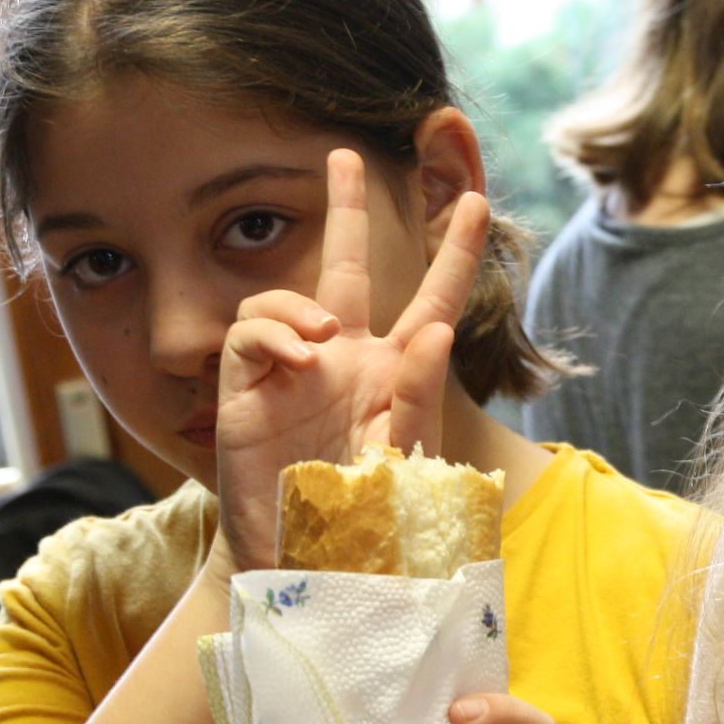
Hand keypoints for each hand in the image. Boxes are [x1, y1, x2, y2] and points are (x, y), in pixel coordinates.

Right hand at [212, 148, 488, 571]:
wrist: (307, 568)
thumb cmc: (366, 525)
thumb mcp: (406, 462)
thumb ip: (419, 398)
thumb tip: (432, 329)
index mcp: (394, 374)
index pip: (431, 300)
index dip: (455, 252)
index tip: (478, 201)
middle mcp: (344, 362)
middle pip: (343, 266)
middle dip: (344, 208)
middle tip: (344, 156)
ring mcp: (293, 373)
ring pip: (286, 296)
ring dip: (302, 301)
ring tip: (323, 340)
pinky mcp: (246, 393)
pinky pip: (249, 332)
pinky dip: (272, 332)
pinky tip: (298, 358)